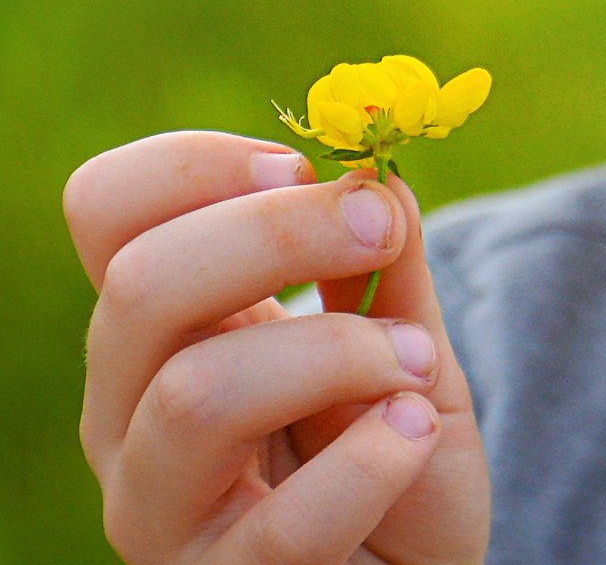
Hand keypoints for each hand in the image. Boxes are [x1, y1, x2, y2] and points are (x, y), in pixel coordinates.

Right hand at [64, 131, 489, 563]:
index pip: (106, 209)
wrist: (413, 560)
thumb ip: (391, 264)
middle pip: (144, 282)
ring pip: (195, 394)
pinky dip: (369, 464)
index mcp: (163, 321)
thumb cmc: (390, 434)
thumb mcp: (400, 333)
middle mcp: (128, 406)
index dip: (194, 165)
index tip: (298, 165)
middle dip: (281, 233)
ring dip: (335, 353)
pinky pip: (279, 528)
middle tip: (381, 230)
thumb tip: (383, 179)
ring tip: (414, 363)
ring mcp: (158, 507)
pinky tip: (414, 434)